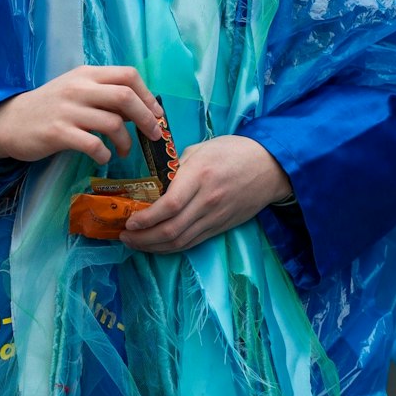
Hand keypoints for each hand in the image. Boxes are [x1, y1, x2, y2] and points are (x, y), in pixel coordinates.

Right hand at [0, 65, 161, 165]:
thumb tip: (139, 108)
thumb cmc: (49, 107)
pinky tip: (103, 157)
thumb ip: (103, 95)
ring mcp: (68, 110)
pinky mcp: (57, 133)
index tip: (156, 114)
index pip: (127, 75)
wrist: (8, 122)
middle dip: (146, 118)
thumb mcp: (76, 91)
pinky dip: (104, 154)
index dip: (147, 95)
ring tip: (124, 151)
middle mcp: (79, 87)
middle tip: (154, 134)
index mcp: (86, 74)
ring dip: (126, 141)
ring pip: (112, 122)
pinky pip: (92, 144)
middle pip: (125, 96)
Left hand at [123, 135, 290, 254]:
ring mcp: (215, 218)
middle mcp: (207, 201)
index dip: (146, 219)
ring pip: (180, 242)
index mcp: (200, 176)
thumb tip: (156, 183)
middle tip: (124, 236)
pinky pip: (192, 242)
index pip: (169, 206)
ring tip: (135, 243)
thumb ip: (178, 167)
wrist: (270, 167)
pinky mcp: (221, 227)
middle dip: (143, 238)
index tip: (129, 221)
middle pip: (171, 230)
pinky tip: (157, 245)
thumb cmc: (234, 151)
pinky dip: (171, 247)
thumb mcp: (203, 149)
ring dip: (153, 247)